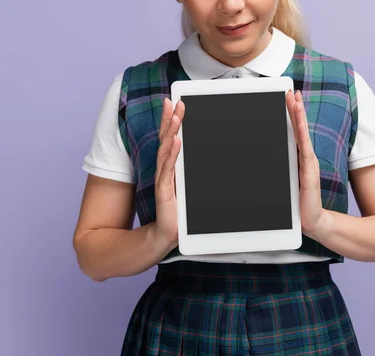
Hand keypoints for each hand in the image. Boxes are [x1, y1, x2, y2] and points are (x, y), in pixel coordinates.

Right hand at [153, 98, 184, 248]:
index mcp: (171, 168)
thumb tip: (209, 156)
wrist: (168, 234)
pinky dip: (172, 154)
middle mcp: (165, 170)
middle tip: (174, 102)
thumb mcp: (190, 187)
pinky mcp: (165, 190)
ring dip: (171, 131)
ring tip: (175, 116)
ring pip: (166, 150)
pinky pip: (168, 169)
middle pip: (166, 140)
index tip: (176, 104)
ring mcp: (164, 179)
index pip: (170, 139)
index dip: (171, 121)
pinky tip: (175, 141)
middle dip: (170, 120)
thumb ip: (192, 173)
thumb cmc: (179, 211)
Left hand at [286, 90, 326, 237]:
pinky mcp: (308, 171)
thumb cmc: (298, 202)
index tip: (288, 98)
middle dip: (295, 109)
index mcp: (298, 158)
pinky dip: (302, 134)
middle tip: (290, 91)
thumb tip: (266, 154)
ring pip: (302, 134)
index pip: (295, 132)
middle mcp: (305, 157)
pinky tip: (300, 124)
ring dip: (298, 116)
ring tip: (295, 100)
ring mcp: (308, 162)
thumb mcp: (286, 181)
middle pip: (299, 128)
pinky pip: (305, 148)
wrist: (312, 220)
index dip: (292, 115)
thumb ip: (282, 168)